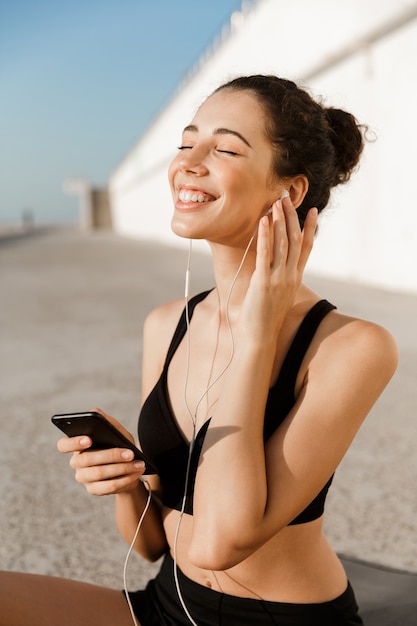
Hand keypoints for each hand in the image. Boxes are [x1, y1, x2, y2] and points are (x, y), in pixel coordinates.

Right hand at [57, 408, 145, 495]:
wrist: (129, 465)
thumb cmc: (118, 443)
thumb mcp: (115, 430)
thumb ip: (105, 420)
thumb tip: (94, 413)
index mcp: (76, 445)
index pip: (63, 445)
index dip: (73, 443)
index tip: (88, 439)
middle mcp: (76, 462)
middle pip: (86, 460)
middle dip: (111, 455)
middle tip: (130, 453)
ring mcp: (83, 478)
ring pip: (99, 473)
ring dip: (122, 468)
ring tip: (139, 463)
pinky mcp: (94, 490)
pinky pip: (108, 486)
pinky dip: (125, 479)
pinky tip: (136, 472)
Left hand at [239, 195, 317, 340]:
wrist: (260, 337)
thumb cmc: (264, 318)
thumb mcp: (277, 295)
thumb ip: (278, 279)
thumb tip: (273, 268)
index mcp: (295, 278)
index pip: (306, 248)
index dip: (310, 229)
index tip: (312, 211)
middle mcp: (290, 276)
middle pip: (295, 240)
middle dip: (291, 217)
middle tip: (287, 197)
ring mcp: (279, 278)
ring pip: (283, 243)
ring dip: (280, 220)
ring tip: (276, 202)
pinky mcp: (264, 282)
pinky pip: (266, 254)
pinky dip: (266, 236)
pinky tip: (264, 221)